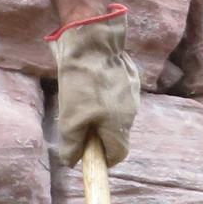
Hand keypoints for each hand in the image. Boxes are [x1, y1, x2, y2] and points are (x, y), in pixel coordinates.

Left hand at [49, 10, 136, 166]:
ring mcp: (132, 92)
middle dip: (98, 133)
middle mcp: (132, 111)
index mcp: (120, 125)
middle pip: (116, 132)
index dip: (102, 158)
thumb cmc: (81, 84)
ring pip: (116, 112)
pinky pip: (117, 93)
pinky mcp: (128, 75)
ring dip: (100, 112)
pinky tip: (89, 82)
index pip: (118, 153)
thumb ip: (71, 145)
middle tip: (78, 123)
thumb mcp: (70, 119)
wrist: (92, 42)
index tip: (88, 154)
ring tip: (81, 98)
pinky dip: (104, 94)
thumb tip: (71, 162)